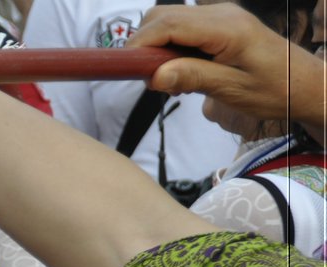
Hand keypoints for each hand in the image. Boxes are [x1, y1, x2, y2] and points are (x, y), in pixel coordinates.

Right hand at [134, 5, 297, 117]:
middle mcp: (220, 14)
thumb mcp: (233, 90)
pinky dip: (168, 46)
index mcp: (226, 28)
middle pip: (162, 15)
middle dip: (143, 44)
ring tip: (165, 78)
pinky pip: (181, 27)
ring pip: (168, 19)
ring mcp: (220, 15)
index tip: (125, 70)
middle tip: (146, 79)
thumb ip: (193, 78)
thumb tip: (154, 76)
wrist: (303, 82)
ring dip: (154, 46)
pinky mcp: (218, 23)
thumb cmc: (274, 89)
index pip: (169, 24)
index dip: (140, 44)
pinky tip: (178, 70)